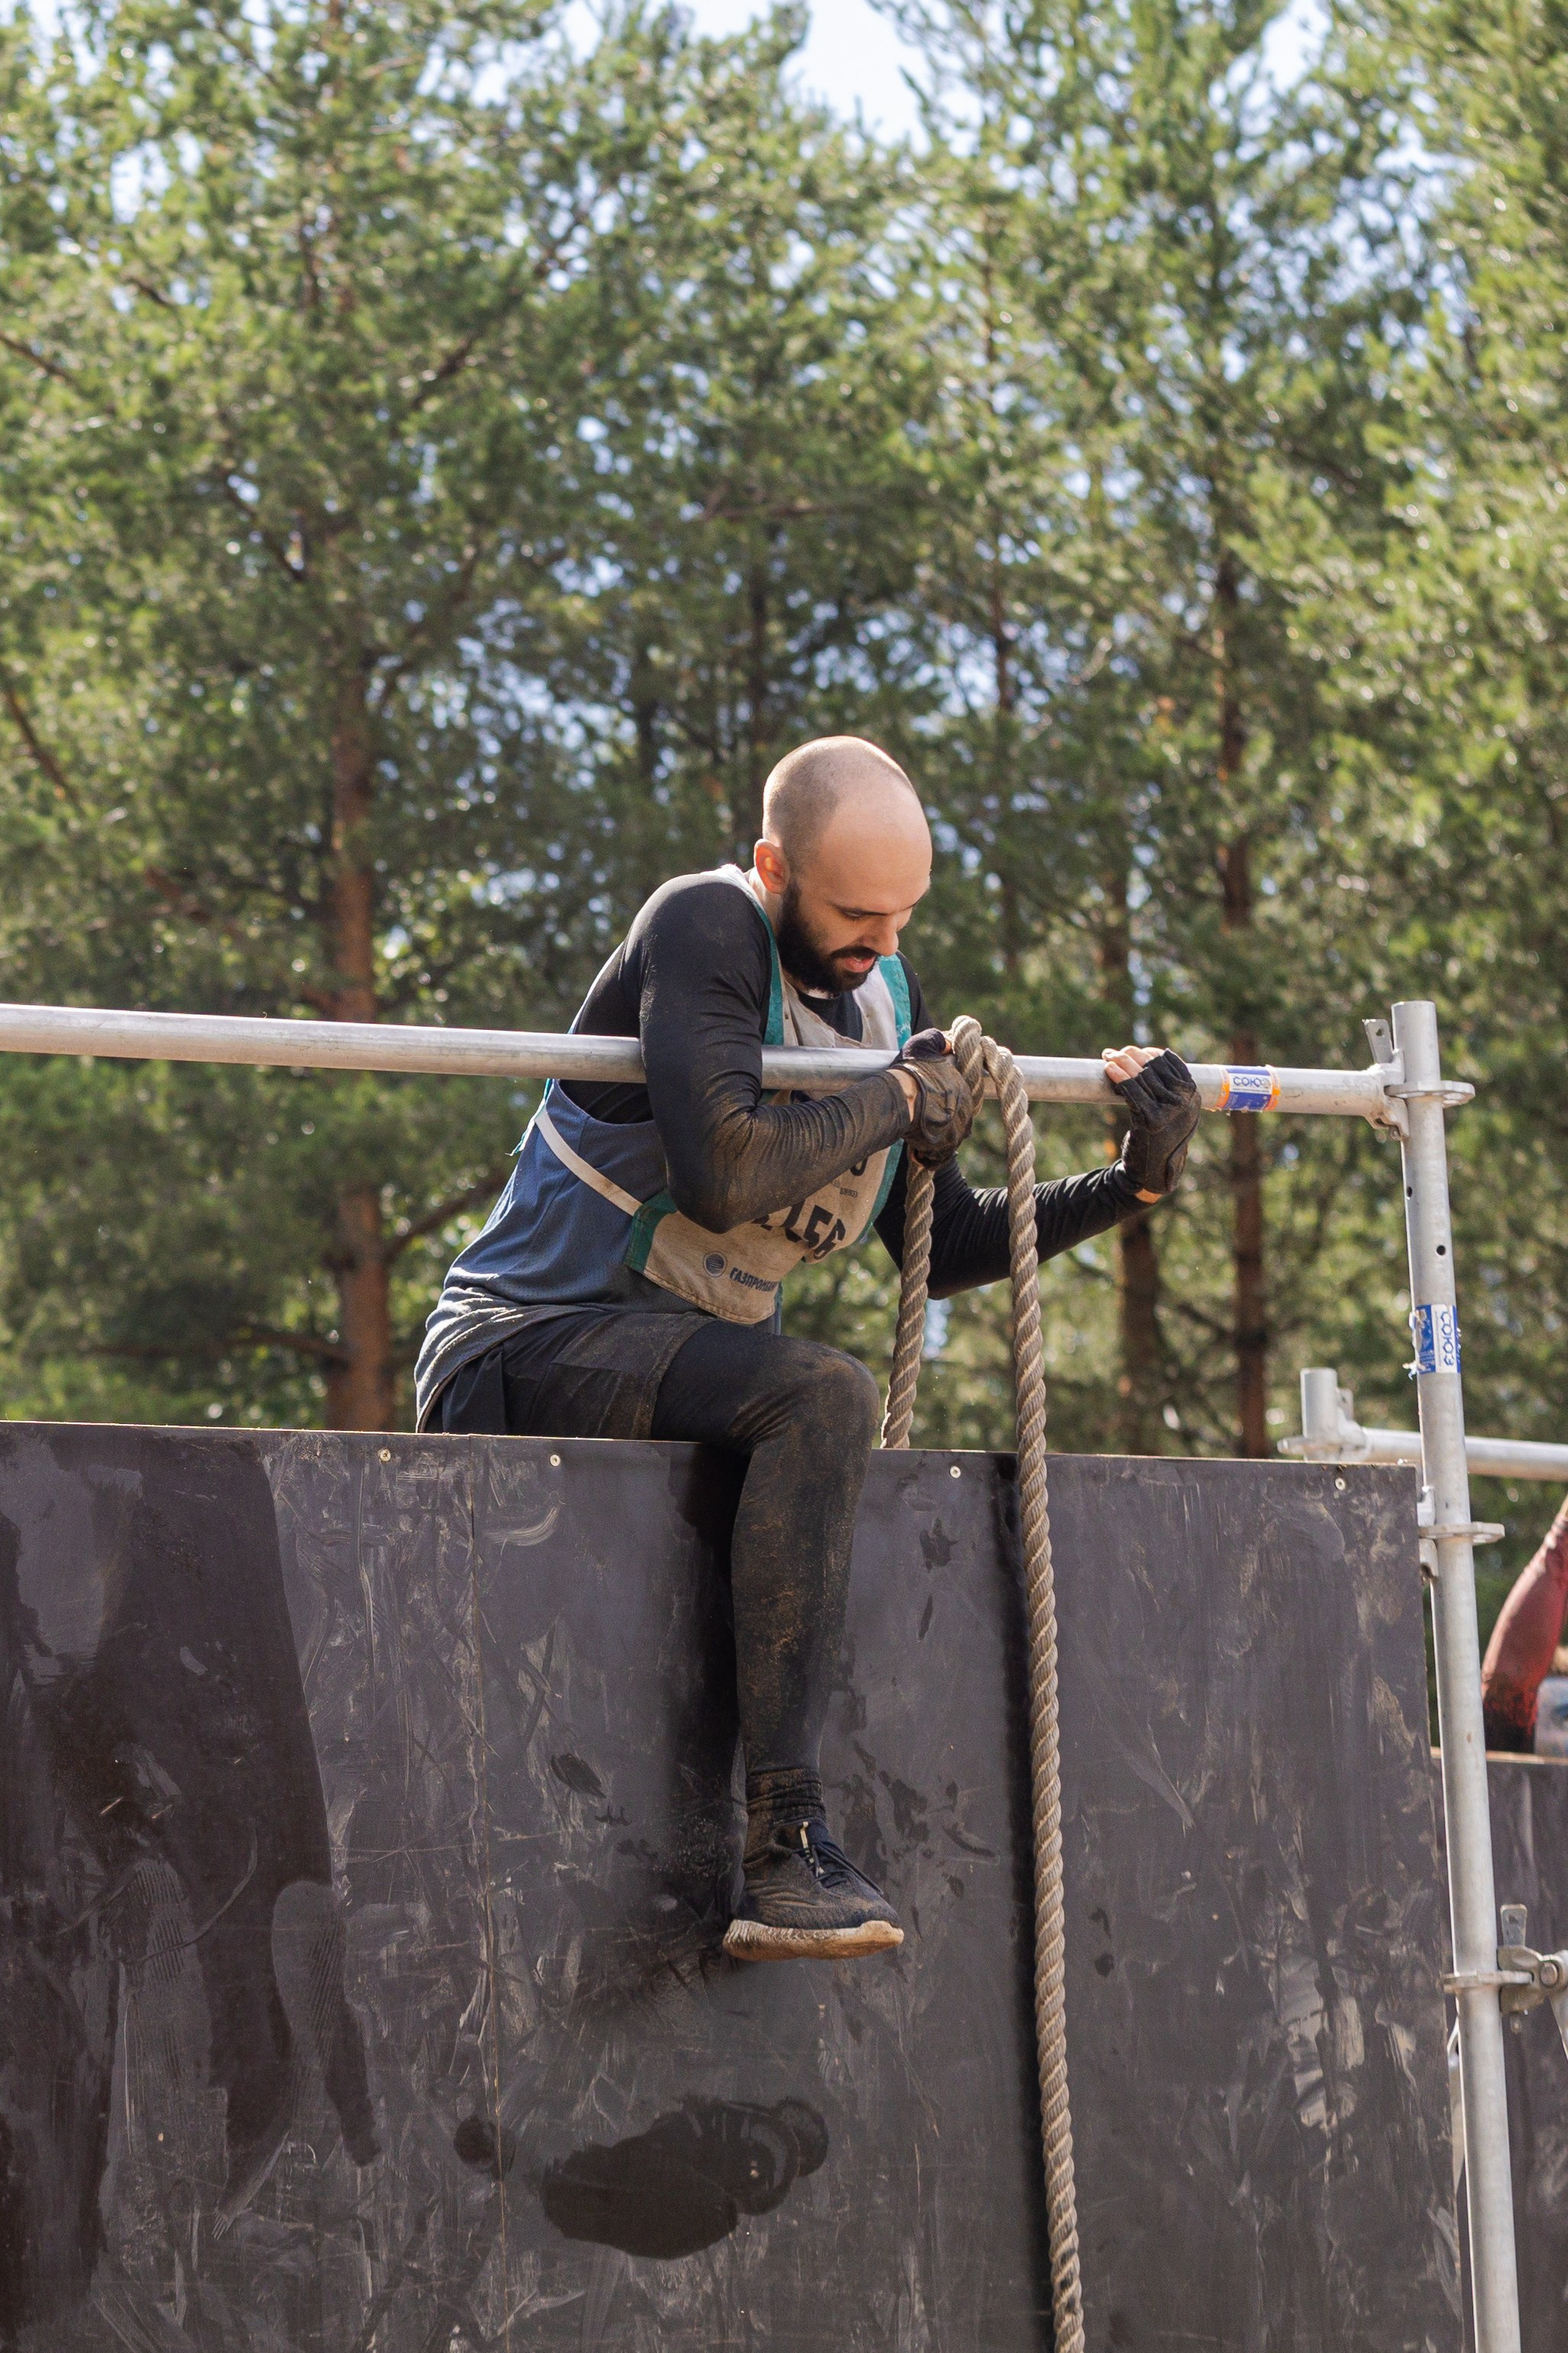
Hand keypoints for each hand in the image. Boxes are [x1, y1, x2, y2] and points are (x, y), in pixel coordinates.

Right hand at [892, 1028, 977, 1166]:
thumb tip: (947, 1042)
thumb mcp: (923, 1045)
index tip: (929, 1104)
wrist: (901, 1096)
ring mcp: (957, 1131)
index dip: (942, 1102)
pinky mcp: (946, 1148)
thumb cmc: (911, 1071)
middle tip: (921, 1119)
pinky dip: (928, 1156)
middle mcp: (965, 1110)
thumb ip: (937, 1042)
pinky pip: (940, 1157)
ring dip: (933, 1139)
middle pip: (954, 1120)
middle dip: (938, 1121)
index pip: (958, 1099)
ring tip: (916, 1134)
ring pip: (948, 1138)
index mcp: (962, 1088)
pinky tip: (916, 1150)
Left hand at [1102, 1044, 1200, 1199]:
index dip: (1149, 1053)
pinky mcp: (1150, 1121)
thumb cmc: (1160, 1140)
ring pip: (1141, 1077)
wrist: (1154, 1173)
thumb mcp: (1176, 1113)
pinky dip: (1119, 1078)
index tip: (1133, 1051)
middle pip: (1153, 1067)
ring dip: (1121, 1062)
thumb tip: (1147, 1057)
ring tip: (1107, 1057)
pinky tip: (1109, 1070)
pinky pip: (1132, 1092)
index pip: (1170, 1062)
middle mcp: (1185, 1102)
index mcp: (1193, 1095)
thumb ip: (1170, 1090)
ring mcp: (1169, 1112)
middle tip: (1113, 1052)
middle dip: (1130, 1055)